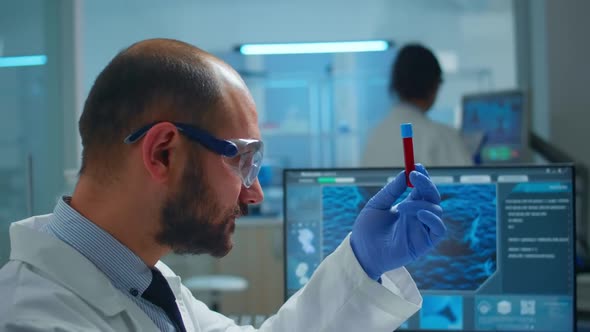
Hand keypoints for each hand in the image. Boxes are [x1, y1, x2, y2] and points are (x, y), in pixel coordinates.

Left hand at [350, 164, 446, 279]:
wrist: (361, 252)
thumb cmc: (367, 230)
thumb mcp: (376, 205)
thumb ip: (391, 191)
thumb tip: (404, 173)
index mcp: (409, 206)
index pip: (422, 189)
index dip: (422, 177)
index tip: (416, 165)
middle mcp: (418, 217)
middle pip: (432, 196)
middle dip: (426, 184)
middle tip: (414, 175)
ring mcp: (422, 229)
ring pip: (436, 210)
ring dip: (420, 204)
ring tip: (401, 207)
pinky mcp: (425, 243)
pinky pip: (439, 229)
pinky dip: (433, 219)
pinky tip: (419, 214)